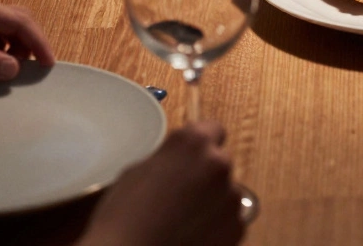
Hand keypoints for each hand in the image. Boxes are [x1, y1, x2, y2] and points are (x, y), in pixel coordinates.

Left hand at [0, 0, 54, 102]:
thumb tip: (17, 68)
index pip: (20, 21)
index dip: (39, 42)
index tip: (50, 65)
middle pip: (18, 19)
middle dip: (31, 42)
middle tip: (35, 70)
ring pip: (7, 27)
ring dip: (16, 47)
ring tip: (12, 71)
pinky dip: (1, 49)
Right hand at [79, 122, 243, 245]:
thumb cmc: (125, 217)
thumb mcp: (137, 171)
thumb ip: (167, 159)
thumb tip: (175, 164)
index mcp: (193, 142)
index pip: (212, 129)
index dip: (199, 144)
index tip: (191, 156)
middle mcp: (219, 164)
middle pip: (219, 162)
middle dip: (204, 174)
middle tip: (178, 194)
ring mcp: (232, 197)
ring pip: (226, 192)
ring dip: (211, 201)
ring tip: (181, 219)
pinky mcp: (237, 227)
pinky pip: (230, 220)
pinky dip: (216, 225)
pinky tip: (190, 233)